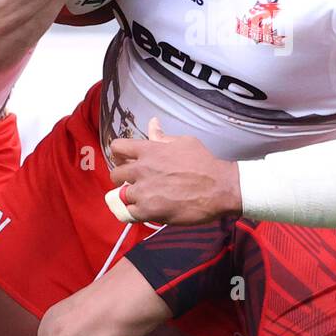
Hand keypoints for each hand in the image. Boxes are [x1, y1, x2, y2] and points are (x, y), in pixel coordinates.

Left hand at [107, 118, 240, 224]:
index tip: (125, 160)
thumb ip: (163, 136)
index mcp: (148, 150)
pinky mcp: (149, 211)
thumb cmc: (204, 163)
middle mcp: (141, 169)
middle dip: (122, 178)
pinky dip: (136, 212)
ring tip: (144, 198)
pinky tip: (147, 210)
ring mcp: (143, 191)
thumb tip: (152, 123)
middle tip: (134, 182)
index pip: (117, 147)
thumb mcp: (184, 142)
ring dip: (131, 197)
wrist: (219, 188)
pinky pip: (129, 213)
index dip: (119, 154)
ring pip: (122, 195)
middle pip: (115, 174)